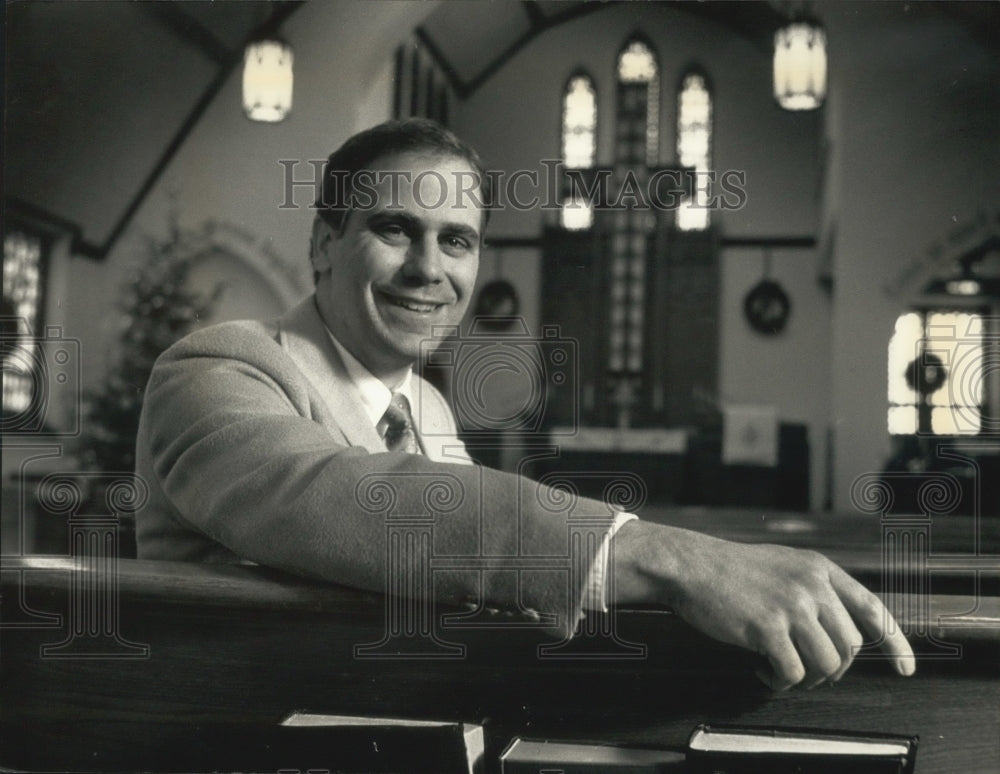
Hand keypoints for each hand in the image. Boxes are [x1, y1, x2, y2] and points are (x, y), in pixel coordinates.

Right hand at [611, 520, 915, 688]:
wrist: (691, 565)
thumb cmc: (730, 570)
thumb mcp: (783, 565)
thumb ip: (814, 589)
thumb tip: (838, 632)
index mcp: (819, 569)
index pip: (872, 608)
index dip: (895, 642)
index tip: (906, 668)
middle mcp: (811, 585)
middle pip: (848, 647)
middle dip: (831, 669)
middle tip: (804, 671)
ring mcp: (791, 605)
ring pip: (825, 664)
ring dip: (805, 679)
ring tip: (780, 672)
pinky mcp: (767, 627)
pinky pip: (791, 673)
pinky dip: (779, 682)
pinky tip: (761, 671)